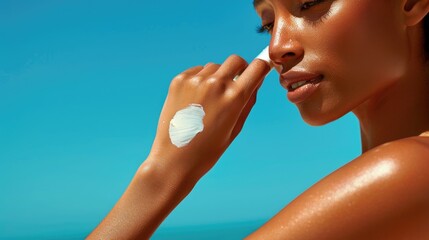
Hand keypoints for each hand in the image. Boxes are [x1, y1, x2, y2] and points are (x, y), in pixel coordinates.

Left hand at [148, 55, 270, 179]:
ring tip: (208, 101)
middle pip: (236, 60)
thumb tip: (255, 82)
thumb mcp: (235, 128)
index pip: (258, 67)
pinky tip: (195, 101)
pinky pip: (197, 71)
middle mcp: (216, 84)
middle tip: (234, 84)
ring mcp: (195, 80)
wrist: (174, 159)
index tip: (260, 71)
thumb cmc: (208, 150)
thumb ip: (248, 102)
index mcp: (234, 97)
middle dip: (240, 69)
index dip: (262, 67)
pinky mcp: (178, 81)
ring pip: (215, 66)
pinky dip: (200, 80)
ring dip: (217, 77)